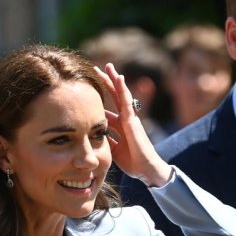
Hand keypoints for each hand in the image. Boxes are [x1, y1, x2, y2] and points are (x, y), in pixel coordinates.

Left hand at [95, 63, 171, 187]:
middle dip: (107, 83)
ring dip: (114, 80)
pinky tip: (118, 77)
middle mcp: (126, 119)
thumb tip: (93, 134)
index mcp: (120, 126)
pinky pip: (127, 101)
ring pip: (121, 94)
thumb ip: (106, 139)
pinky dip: (122, 88)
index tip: (89, 89)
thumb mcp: (113, 149)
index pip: (108, 108)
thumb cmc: (132, 162)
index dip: (100, 99)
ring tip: (108, 66)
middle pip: (115, 97)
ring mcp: (130, 118)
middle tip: (97, 69)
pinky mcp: (133, 120)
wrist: (146, 169)